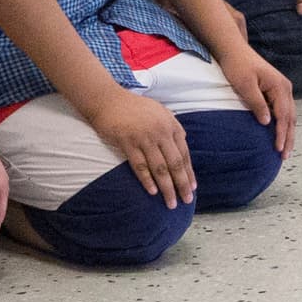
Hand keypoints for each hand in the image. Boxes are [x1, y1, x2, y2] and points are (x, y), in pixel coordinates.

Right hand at [79, 85, 195, 203]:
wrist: (108, 99)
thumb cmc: (134, 107)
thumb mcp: (159, 112)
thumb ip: (172, 129)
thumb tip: (181, 147)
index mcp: (171, 125)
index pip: (184, 154)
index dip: (189, 173)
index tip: (192, 188)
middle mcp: (161, 132)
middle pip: (175, 164)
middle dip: (182, 184)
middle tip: (186, 200)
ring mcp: (144, 137)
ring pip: (160, 168)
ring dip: (167, 188)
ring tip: (170, 203)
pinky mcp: (128, 142)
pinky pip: (140, 165)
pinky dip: (147, 180)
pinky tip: (153, 192)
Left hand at [216, 39, 298, 158]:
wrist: (233, 49)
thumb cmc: (237, 66)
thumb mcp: (245, 85)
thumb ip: (257, 103)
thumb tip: (267, 122)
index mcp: (280, 87)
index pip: (283, 116)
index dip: (281, 134)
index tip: (278, 149)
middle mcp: (285, 88)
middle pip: (290, 117)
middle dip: (288, 137)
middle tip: (284, 156)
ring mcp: (282, 88)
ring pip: (289, 115)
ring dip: (288, 132)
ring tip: (285, 150)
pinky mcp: (275, 90)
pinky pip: (283, 110)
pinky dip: (283, 124)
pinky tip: (280, 133)